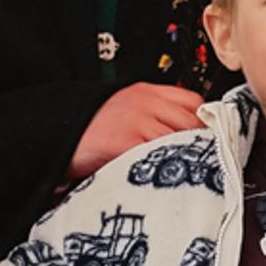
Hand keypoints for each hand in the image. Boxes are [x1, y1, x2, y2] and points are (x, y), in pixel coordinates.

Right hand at [72, 82, 206, 177]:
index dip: (203, 122)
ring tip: (184, 171)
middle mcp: (143, 101)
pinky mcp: (125, 141)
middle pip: (190, 121)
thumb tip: (190, 134)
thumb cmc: (93, 128)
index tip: (206, 138)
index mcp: (146, 91)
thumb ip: (155, 115)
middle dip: (198, 142)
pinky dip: (163, 164)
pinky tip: (163, 173)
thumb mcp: (127, 110)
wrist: (59, 133)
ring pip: (178, 138)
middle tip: (200, 161)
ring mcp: (135, 120)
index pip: (193, 100)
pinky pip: (157, 153)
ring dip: (184, 156)